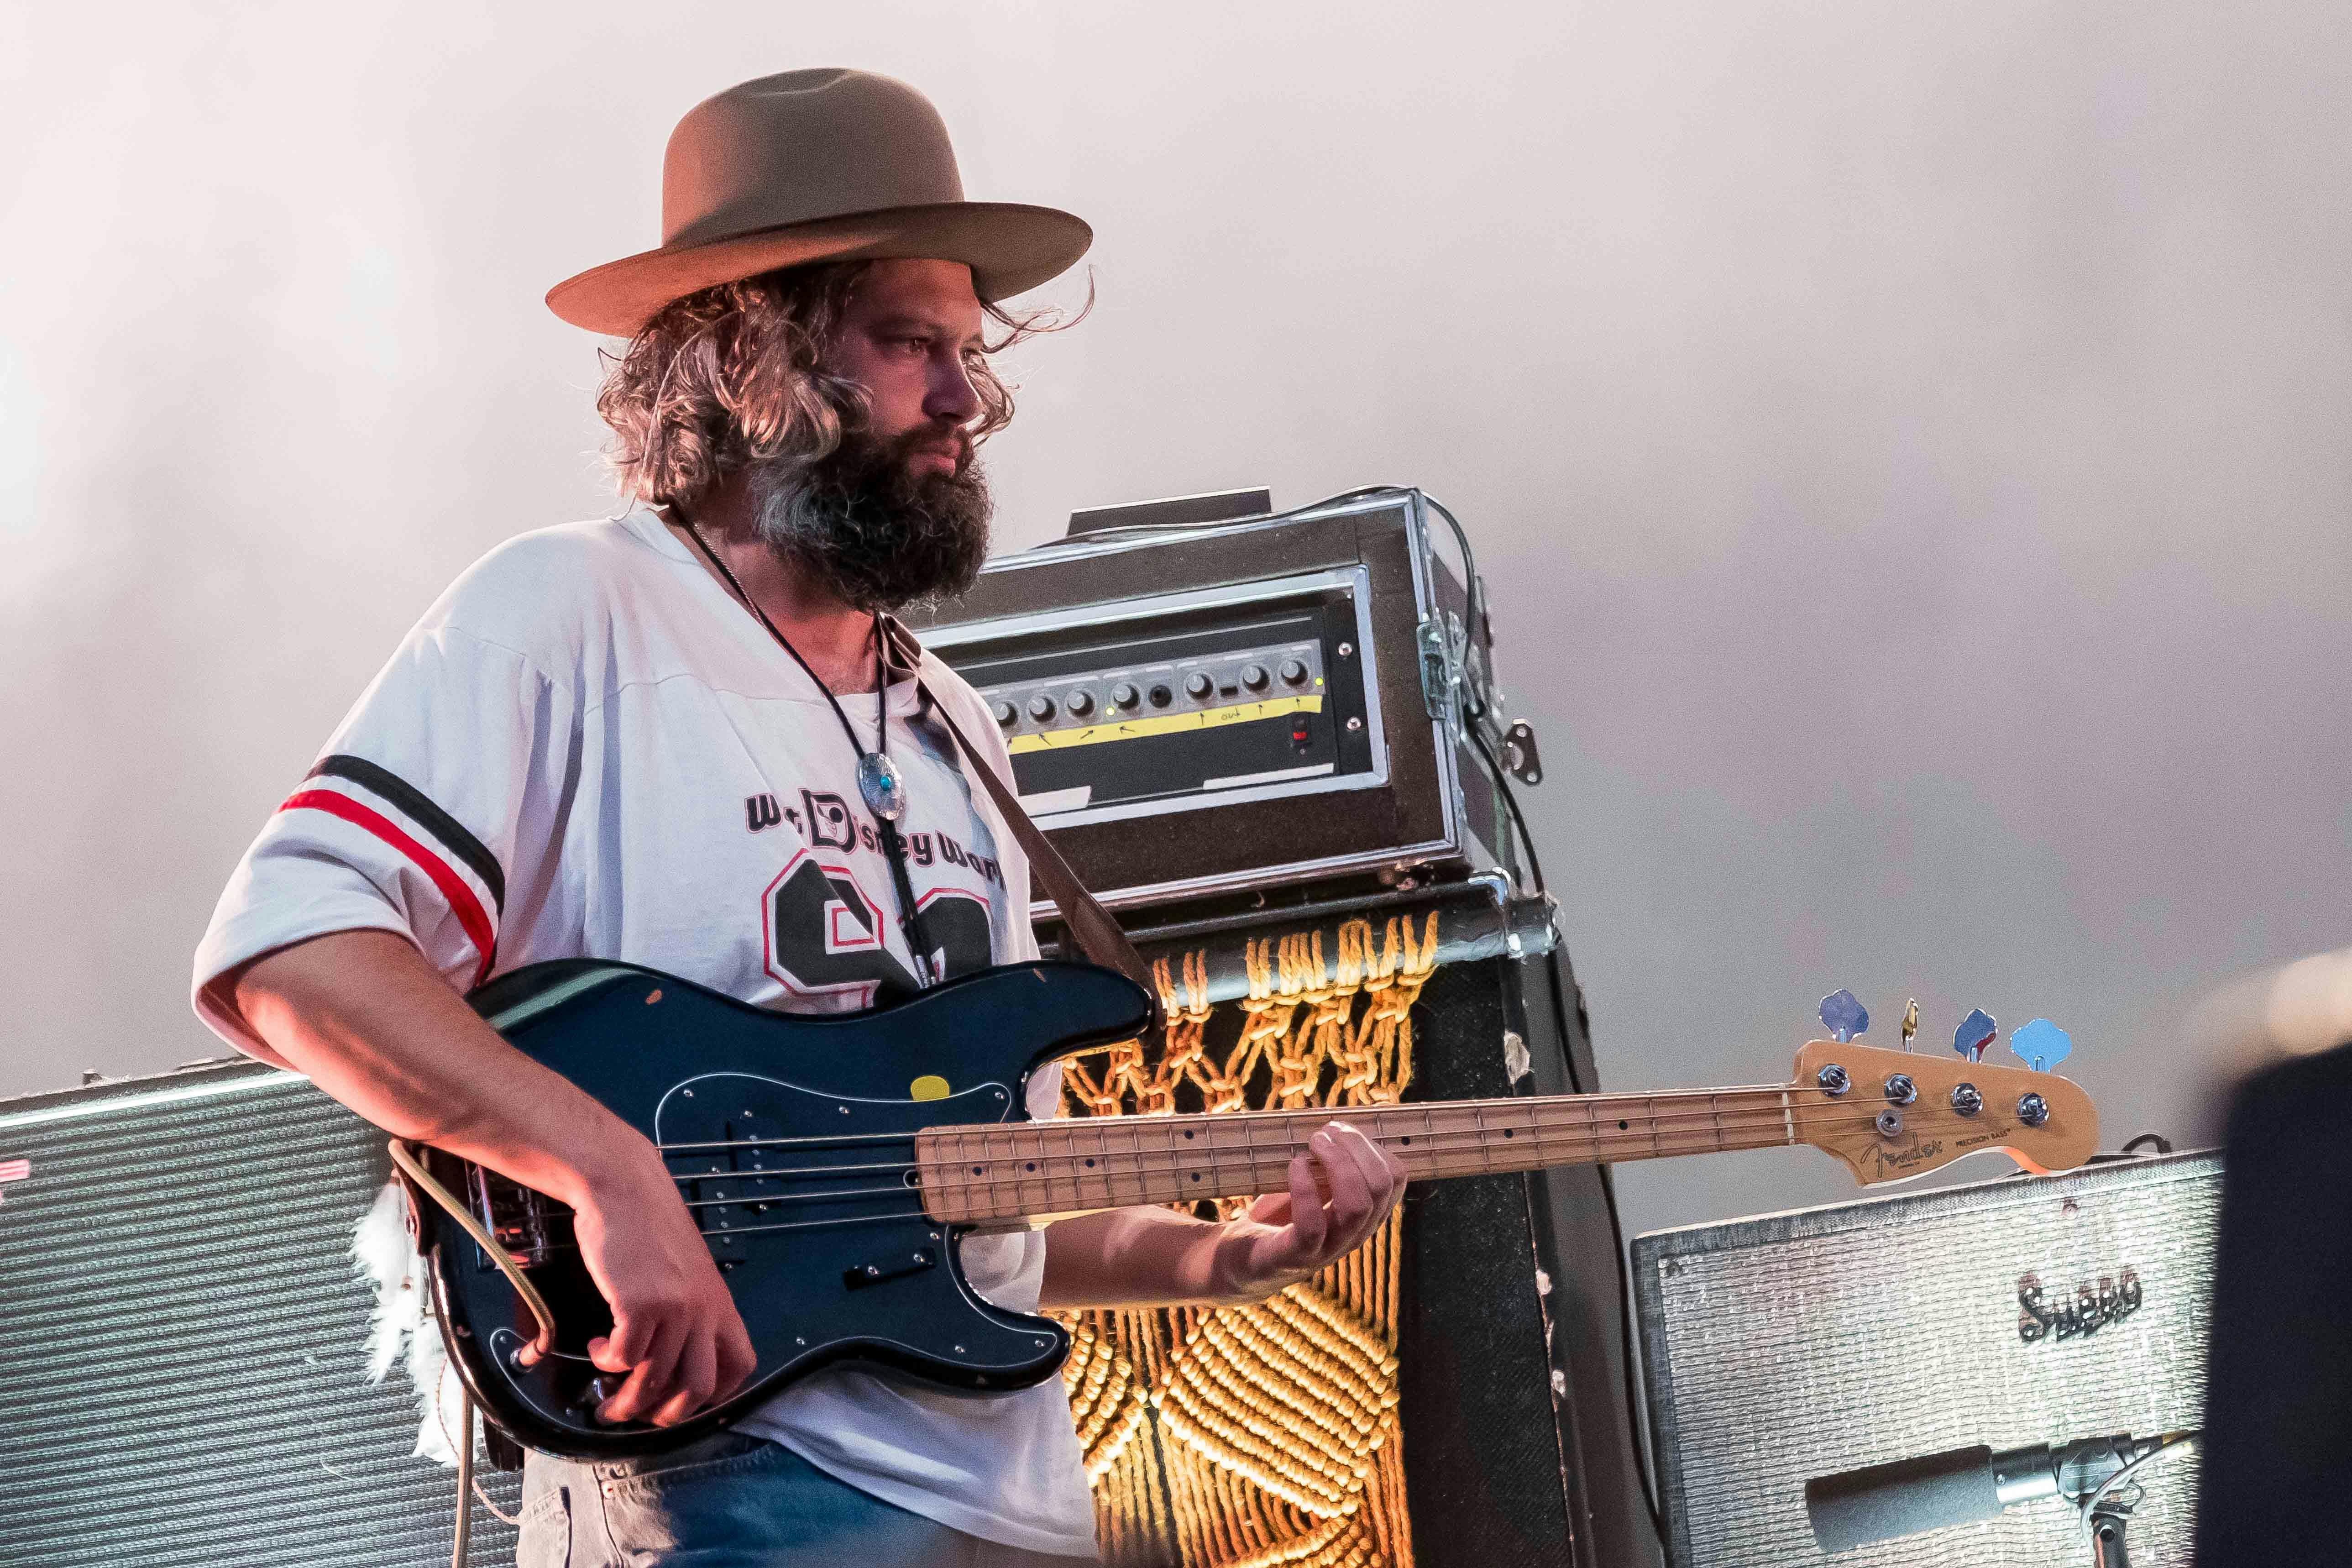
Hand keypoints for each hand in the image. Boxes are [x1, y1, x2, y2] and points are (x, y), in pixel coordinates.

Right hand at [569, 1147, 759, 1425]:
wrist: (624, 1187)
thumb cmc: (649, 1229)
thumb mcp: (685, 1272)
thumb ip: (689, 1310)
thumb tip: (672, 1357)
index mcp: (721, 1304)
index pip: (740, 1367)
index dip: (714, 1398)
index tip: (680, 1402)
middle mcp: (705, 1310)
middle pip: (699, 1389)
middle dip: (664, 1415)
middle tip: (637, 1414)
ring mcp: (675, 1307)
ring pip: (656, 1381)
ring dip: (626, 1402)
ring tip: (606, 1398)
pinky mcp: (640, 1303)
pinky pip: (624, 1358)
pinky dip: (606, 1362)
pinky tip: (596, 1345)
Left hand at [1208, 1122, 1406, 1301]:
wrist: (1242, 1258)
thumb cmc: (1280, 1214)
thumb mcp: (1314, 1183)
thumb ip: (1334, 1162)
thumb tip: (1345, 1121)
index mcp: (1365, 1214)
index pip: (1395, 1177)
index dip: (1372, 1144)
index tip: (1340, 1130)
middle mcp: (1354, 1234)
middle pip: (1380, 1186)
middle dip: (1356, 1146)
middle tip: (1324, 1133)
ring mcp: (1326, 1250)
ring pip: (1357, 1206)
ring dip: (1337, 1163)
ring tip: (1313, 1144)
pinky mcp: (1293, 1257)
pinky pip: (1312, 1225)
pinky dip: (1305, 1187)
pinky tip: (1294, 1166)